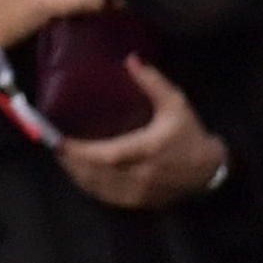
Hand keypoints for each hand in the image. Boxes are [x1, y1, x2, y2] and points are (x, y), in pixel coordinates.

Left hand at [53, 58, 224, 211]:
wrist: (209, 171)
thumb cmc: (189, 135)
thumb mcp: (175, 104)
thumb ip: (153, 82)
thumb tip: (130, 59)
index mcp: (147, 150)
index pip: (106, 155)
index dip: (80, 151)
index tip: (60, 141)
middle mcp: (139, 175)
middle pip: (95, 174)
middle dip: (71, 161)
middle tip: (53, 145)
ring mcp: (138, 193)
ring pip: (97, 188)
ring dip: (76, 174)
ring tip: (62, 157)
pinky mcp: (138, 203)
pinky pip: (106, 198)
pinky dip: (89, 186)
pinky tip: (80, 174)